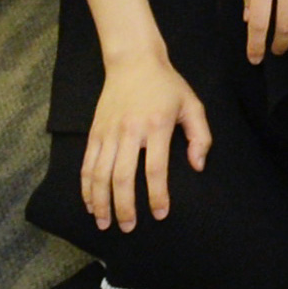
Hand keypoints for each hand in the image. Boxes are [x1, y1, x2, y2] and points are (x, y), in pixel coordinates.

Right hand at [82, 46, 211, 232]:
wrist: (133, 61)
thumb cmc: (166, 85)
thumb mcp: (192, 104)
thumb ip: (201, 136)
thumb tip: (197, 166)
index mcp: (156, 126)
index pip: (155, 168)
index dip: (157, 195)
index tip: (160, 214)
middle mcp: (129, 131)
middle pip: (122, 177)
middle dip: (124, 206)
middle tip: (128, 227)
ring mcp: (108, 132)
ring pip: (99, 174)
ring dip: (100, 202)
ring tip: (104, 223)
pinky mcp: (94, 132)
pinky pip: (87, 164)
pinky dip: (86, 187)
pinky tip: (90, 203)